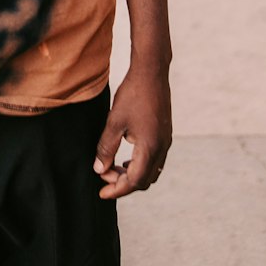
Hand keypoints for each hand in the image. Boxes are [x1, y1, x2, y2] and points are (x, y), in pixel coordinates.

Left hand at [93, 69, 171, 199]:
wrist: (152, 72)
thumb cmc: (133, 95)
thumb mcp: (114, 122)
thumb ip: (106, 148)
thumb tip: (99, 169)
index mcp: (150, 148)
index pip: (134, 181)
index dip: (117, 190)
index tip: (101, 193)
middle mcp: (162, 148)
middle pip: (144, 180)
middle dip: (124, 183)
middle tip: (104, 176)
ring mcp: (166, 141)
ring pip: (151, 171)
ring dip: (133, 175)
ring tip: (113, 168)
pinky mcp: (165, 134)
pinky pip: (155, 160)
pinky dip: (141, 165)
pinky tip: (127, 158)